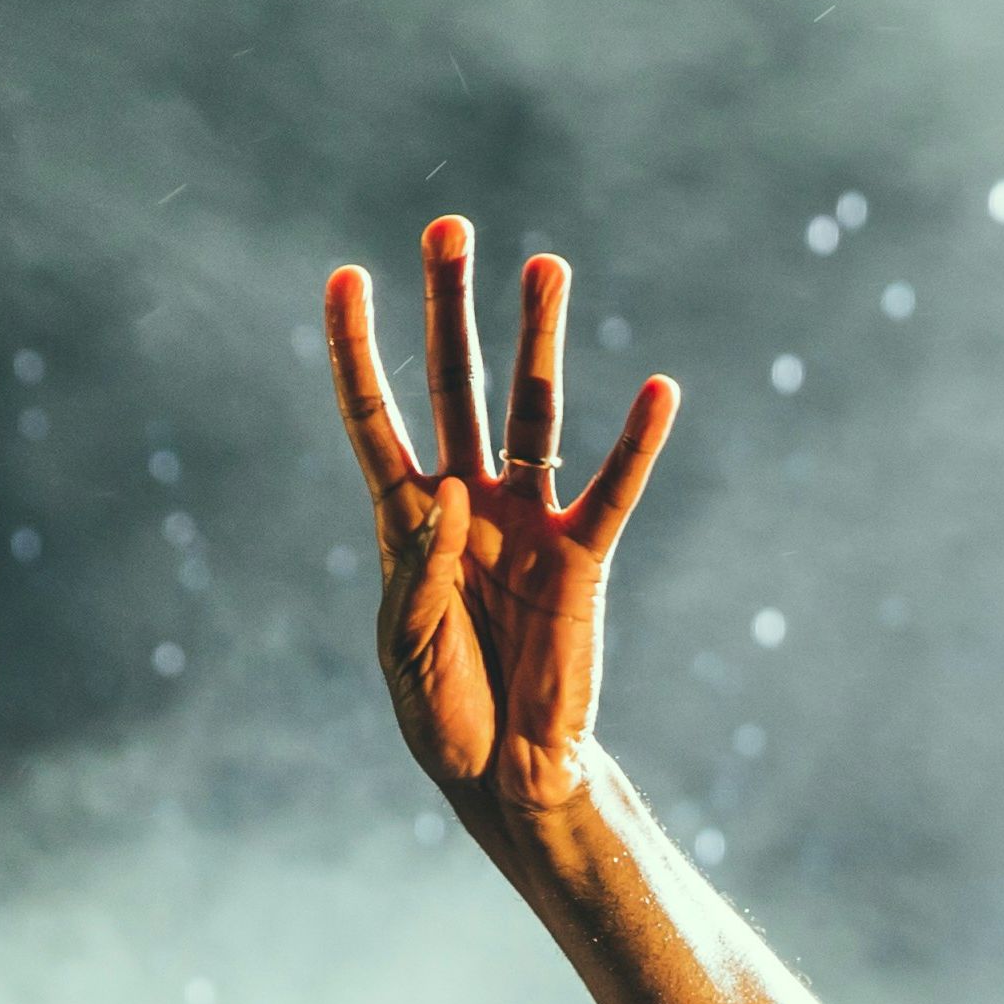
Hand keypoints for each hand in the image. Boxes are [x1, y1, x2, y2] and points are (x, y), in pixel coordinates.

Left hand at [326, 217, 678, 835]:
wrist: (507, 775)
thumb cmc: (443, 714)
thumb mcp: (408, 646)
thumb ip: (418, 569)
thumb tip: (450, 492)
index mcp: (404, 520)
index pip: (372, 416)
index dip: (354, 350)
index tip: (345, 276)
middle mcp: (466, 503)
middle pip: (454, 385)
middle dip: (449, 308)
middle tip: (449, 228)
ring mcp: (527, 525)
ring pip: (532, 413)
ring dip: (537, 341)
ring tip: (546, 267)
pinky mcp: (583, 560)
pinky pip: (612, 491)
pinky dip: (637, 442)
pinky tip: (658, 388)